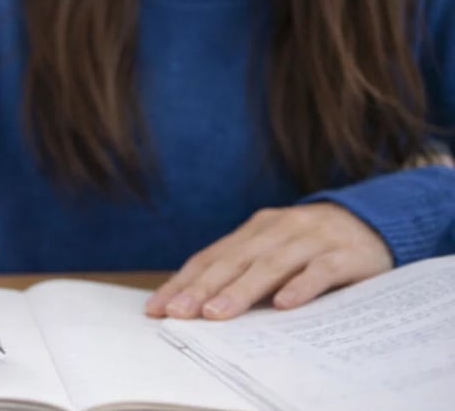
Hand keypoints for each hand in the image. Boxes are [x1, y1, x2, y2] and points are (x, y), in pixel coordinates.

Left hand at [145, 203, 391, 319]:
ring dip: (242, 290)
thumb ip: (243, 271)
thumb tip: (198, 305)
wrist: (377, 221)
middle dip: (203, 288)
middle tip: (180, 313)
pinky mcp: (346, 253)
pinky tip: (283, 305)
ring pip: (271, 265)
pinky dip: (301, 286)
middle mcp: (279, 228)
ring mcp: (313, 238)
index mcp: (255, 229)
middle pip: (234, 260)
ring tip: (217, 313)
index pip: (211, 257)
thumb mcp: (275, 251)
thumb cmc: (312, 246)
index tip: (157, 308)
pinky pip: (320, 270)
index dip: (183, 282)